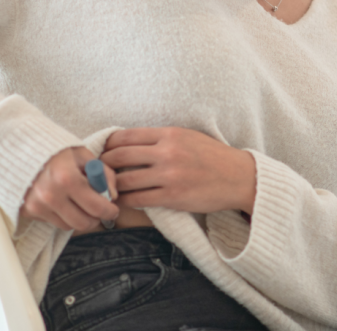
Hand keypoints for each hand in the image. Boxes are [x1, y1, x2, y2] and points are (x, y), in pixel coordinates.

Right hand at [20, 146, 119, 231]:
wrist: (20, 148)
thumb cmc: (56, 150)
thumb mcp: (84, 155)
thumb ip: (104, 174)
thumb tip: (113, 196)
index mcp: (67, 179)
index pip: (96, 208)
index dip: (110, 211)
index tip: (113, 209)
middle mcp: (51, 196)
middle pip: (83, 223)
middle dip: (96, 218)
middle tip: (99, 210)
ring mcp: (37, 206)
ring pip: (67, 226)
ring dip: (79, 218)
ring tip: (80, 204)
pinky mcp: (27, 211)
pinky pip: (52, 222)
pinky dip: (62, 215)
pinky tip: (63, 201)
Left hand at [100, 127, 256, 214]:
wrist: (239, 177)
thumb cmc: (212, 156)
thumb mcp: (187, 137)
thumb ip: (160, 138)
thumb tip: (128, 143)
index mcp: (169, 134)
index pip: (124, 136)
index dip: (107, 146)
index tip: (102, 154)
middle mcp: (167, 152)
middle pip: (118, 157)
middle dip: (102, 167)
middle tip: (97, 174)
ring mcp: (170, 175)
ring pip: (125, 180)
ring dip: (111, 187)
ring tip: (106, 190)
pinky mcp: (173, 196)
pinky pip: (138, 200)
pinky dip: (125, 201)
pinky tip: (121, 202)